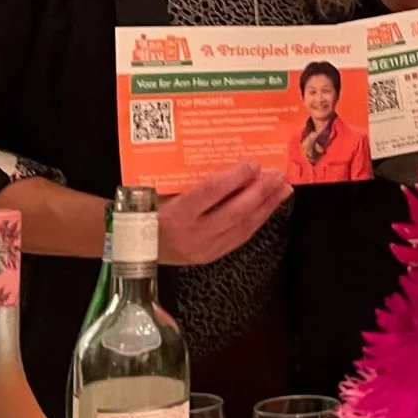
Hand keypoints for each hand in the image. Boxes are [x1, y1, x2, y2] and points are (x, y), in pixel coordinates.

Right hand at [157, 162, 290, 265]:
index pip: (210, 192)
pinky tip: (268, 207)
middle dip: (260, 193)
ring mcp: (203, 250)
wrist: (134, 246)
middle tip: (278, 175)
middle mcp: (191, 235)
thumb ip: (193, 180)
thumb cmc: (148, 210)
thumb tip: (230, 161)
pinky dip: (257, 221)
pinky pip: (240, 237)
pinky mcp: (211, 257)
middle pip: (234, 212)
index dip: (235, 177)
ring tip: (283, 189)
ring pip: (242, 227)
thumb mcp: (164, 191)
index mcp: (175, 214)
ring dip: (266, 207)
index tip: (254, 163)